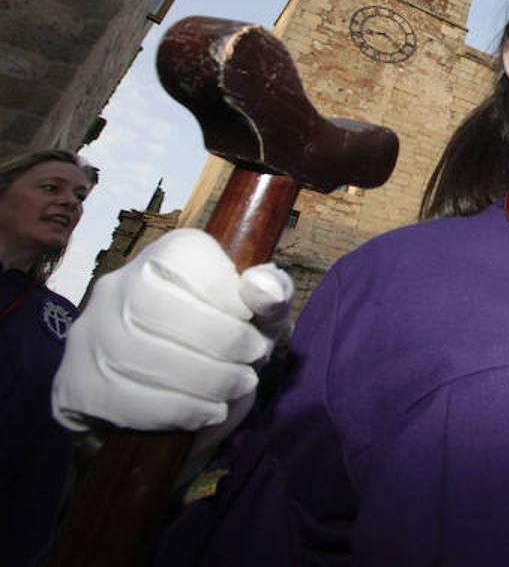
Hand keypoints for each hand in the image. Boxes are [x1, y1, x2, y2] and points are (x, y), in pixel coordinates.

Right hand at [52, 228, 293, 432]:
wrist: (173, 405)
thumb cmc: (223, 347)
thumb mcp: (260, 319)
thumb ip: (272, 297)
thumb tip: (263, 287)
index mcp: (164, 256)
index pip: (184, 258)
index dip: (226, 293)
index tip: (253, 322)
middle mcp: (116, 286)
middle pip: (157, 306)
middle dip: (218, 341)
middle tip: (251, 363)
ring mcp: (88, 335)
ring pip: (136, 352)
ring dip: (202, 378)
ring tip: (235, 387)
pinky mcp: (76, 384)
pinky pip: (119, 396)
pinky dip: (174, 409)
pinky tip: (206, 412)